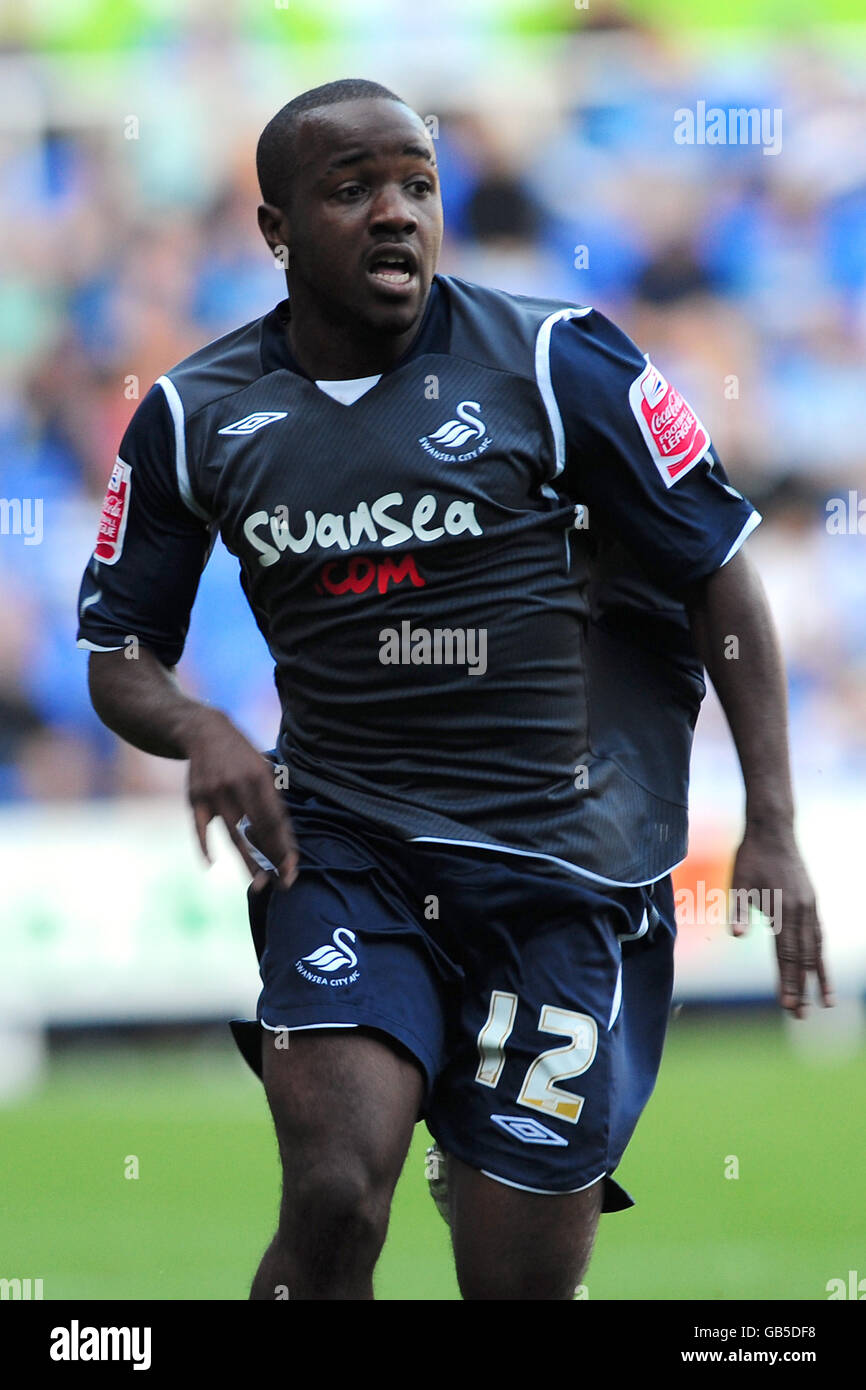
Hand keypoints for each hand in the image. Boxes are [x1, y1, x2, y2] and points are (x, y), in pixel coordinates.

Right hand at [184, 709, 297, 891]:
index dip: (284, 845)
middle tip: (283, 883)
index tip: (292, 867)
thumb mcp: (264, 766)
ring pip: (232, 835)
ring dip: (246, 861)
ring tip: (259, 884)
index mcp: (259, 778)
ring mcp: (213, 793)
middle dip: (271, 859)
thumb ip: (273, 798)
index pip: (275, 820)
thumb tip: (286, 835)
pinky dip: (203, 847)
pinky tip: (211, 865)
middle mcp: (236, 786)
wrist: (204, 731)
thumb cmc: (241, 755)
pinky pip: (199, 828)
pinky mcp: (194, 798)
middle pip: (257, 831)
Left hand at [729, 827, 832, 1018]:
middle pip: (803, 958)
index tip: (787, 1005)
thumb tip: (736, 936)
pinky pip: (819, 934)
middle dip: (802, 988)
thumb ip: (738, 911)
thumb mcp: (738, 883)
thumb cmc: (751, 857)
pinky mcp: (811, 902)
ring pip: (816, 949)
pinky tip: (820, 969)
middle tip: (801, 1016)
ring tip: (825, 1002)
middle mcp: (801, 911)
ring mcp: (810, 906)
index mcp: (782, 909)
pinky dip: (821, 955)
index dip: (787, 981)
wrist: (773, 831)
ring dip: (819, 977)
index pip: (785, 955)